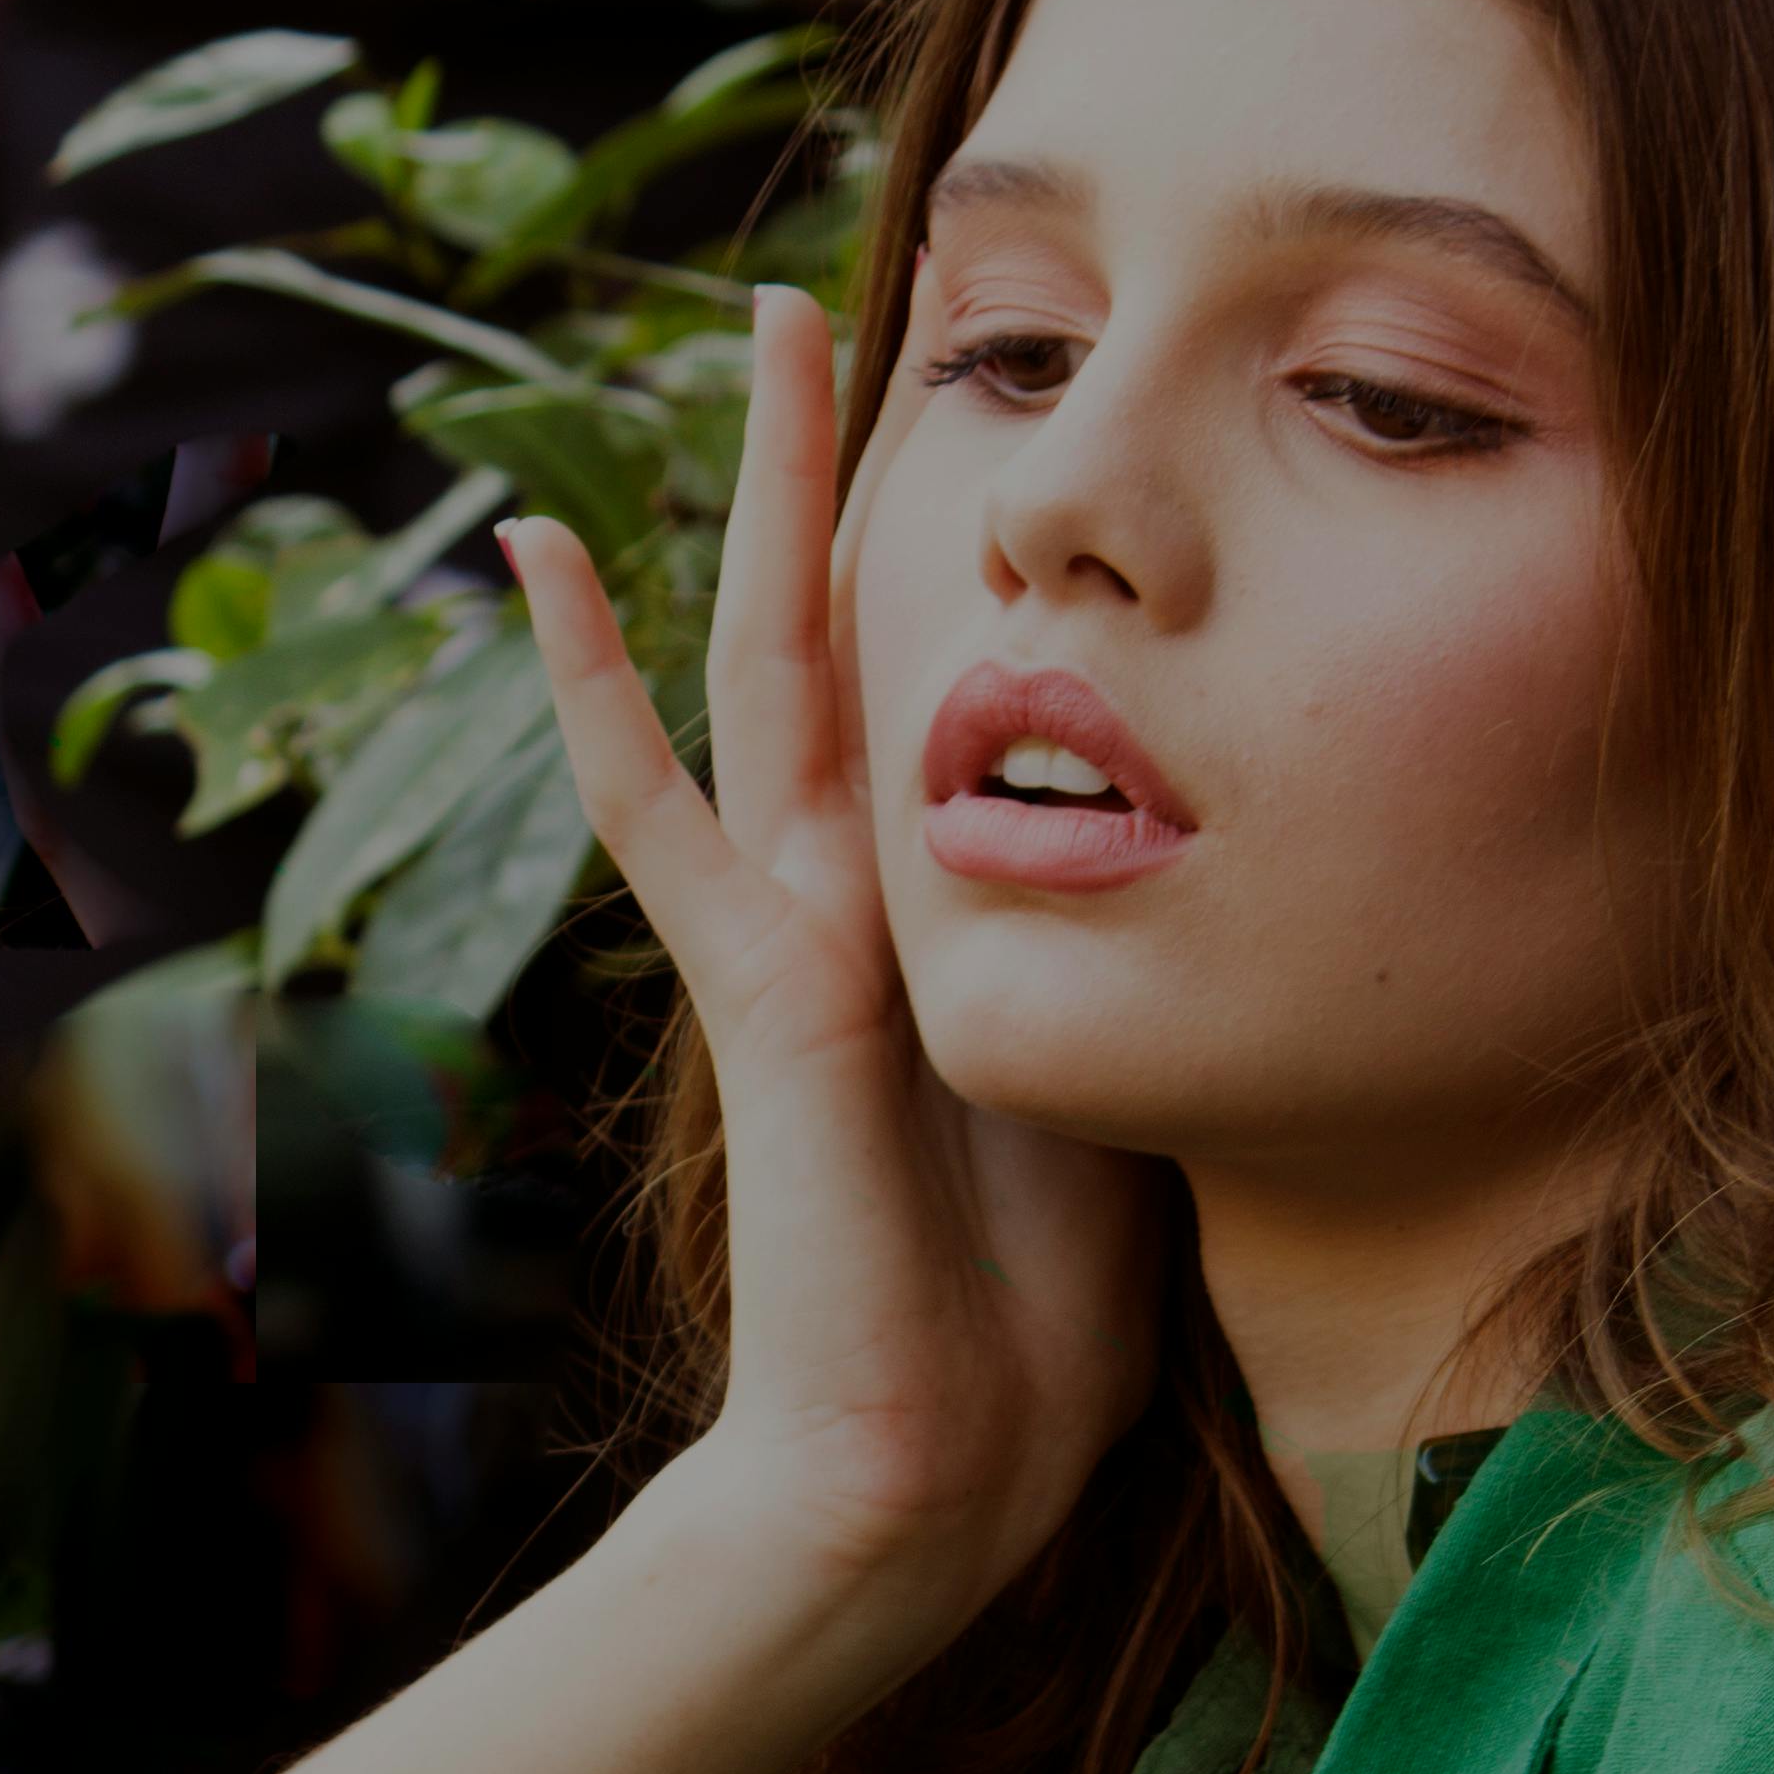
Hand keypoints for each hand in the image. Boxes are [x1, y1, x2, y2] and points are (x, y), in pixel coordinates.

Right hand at [509, 284, 1160, 1656]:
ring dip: (763, 493)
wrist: (936, 1471)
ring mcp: (797, 934)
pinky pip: (660, 806)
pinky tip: (536, 557)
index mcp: (942, 923)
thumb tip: (1237, 889)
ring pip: (768, 663)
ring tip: (767, 326)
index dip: (961, 569)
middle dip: (852, 472)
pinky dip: (590, 683)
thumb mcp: (1127, 1093)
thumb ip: (1132, 974)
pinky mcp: (769, 989)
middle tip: (853, 303)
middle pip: (849, 638)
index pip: (946, 702)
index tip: (999, 435)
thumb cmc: (1036, 1328)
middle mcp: (858, 902)